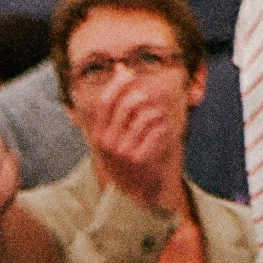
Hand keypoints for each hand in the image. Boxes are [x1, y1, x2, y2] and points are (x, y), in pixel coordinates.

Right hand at [82, 79, 175, 208]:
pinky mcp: (142, 159)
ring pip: (146, 115)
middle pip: (127, 105)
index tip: (126, 71)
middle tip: (145, 96)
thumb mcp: (110, 135)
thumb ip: (113, 106)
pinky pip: (158, 129)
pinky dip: (163, 126)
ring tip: (155, 117)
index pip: (105, 102)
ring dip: (155, 112)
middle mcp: (108, 143)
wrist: (134, 192)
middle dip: (140, 94)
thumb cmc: (124, 157)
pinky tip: (161, 131)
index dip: (117, 83)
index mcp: (98, 135)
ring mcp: (125, 152)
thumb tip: (119, 69)